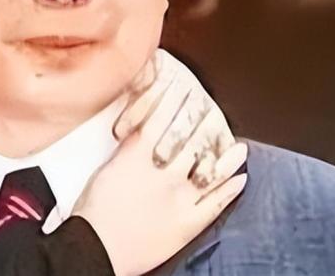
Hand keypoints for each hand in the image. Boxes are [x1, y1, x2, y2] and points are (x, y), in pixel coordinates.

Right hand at [71, 61, 247, 275]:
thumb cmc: (93, 211)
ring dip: (227, 155)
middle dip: (203, 120)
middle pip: (190, 138)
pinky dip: (231, 190)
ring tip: (239, 146)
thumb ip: (127, 148)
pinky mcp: (189, 222)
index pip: (162, 119)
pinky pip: (216, 203)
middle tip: (213, 107)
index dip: (175, 100)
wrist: (96, 248)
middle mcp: (163, 173)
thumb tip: (140, 129)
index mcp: (138, 157)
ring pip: (210, 168)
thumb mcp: (104, 169)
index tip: (183, 86)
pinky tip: (241, 179)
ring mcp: (180, 197)